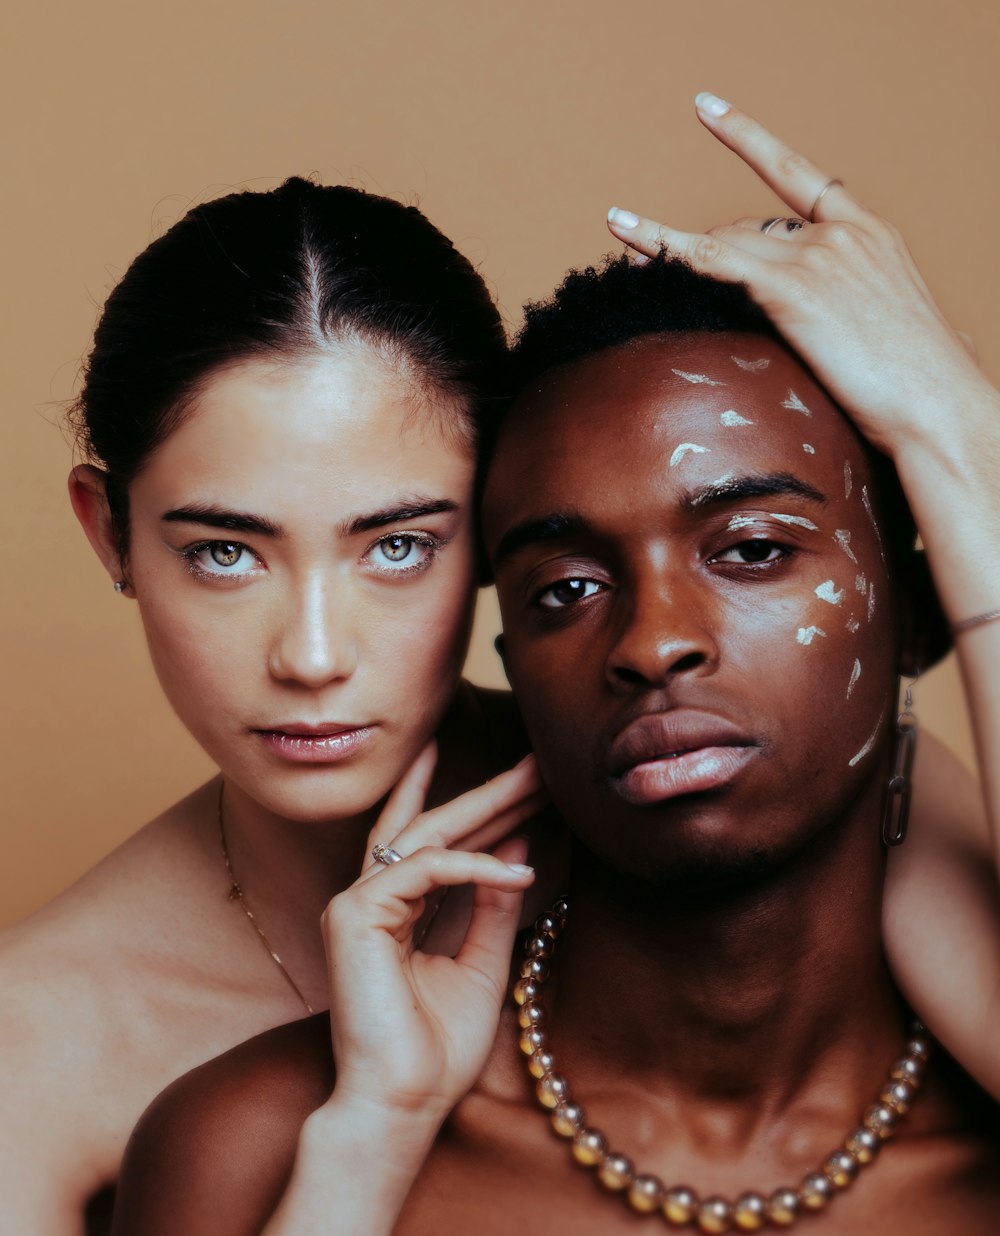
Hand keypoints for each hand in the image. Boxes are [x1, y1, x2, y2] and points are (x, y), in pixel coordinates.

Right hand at [322, 747, 544, 1120]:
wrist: (403, 1104)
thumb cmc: (437, 1049)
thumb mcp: (483, 965)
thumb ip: (492, 908)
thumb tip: (516, 849)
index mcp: (395, 909)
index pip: (437, 840)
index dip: (482, 807)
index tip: (525, 779)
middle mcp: (371, 897)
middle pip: (434, 824)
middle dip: (490, 791)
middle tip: (535, 758)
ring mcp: (357, 902)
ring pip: (428, 833)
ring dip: (487, 805)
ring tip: (537, 782)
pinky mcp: (355, 915)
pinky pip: (424, 870)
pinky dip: (474, 867)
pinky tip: (517, 872)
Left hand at [606, 93, 986, 459]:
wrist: (940, 409)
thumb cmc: (924, 392)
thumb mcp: (894, 336)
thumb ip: (863, 318)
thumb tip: (852, 345)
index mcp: (871, 235)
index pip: (801, 177)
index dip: (749, 140)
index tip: (710, 111)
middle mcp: (841, 234)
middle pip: (750, 228)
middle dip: (710, 254)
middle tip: (665, 273)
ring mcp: (818, 257)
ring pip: (724, 242)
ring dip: (671, 246)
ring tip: (623, 232)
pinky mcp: (794, 289)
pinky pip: (709, 261)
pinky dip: (663, 245)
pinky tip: (628, 234)